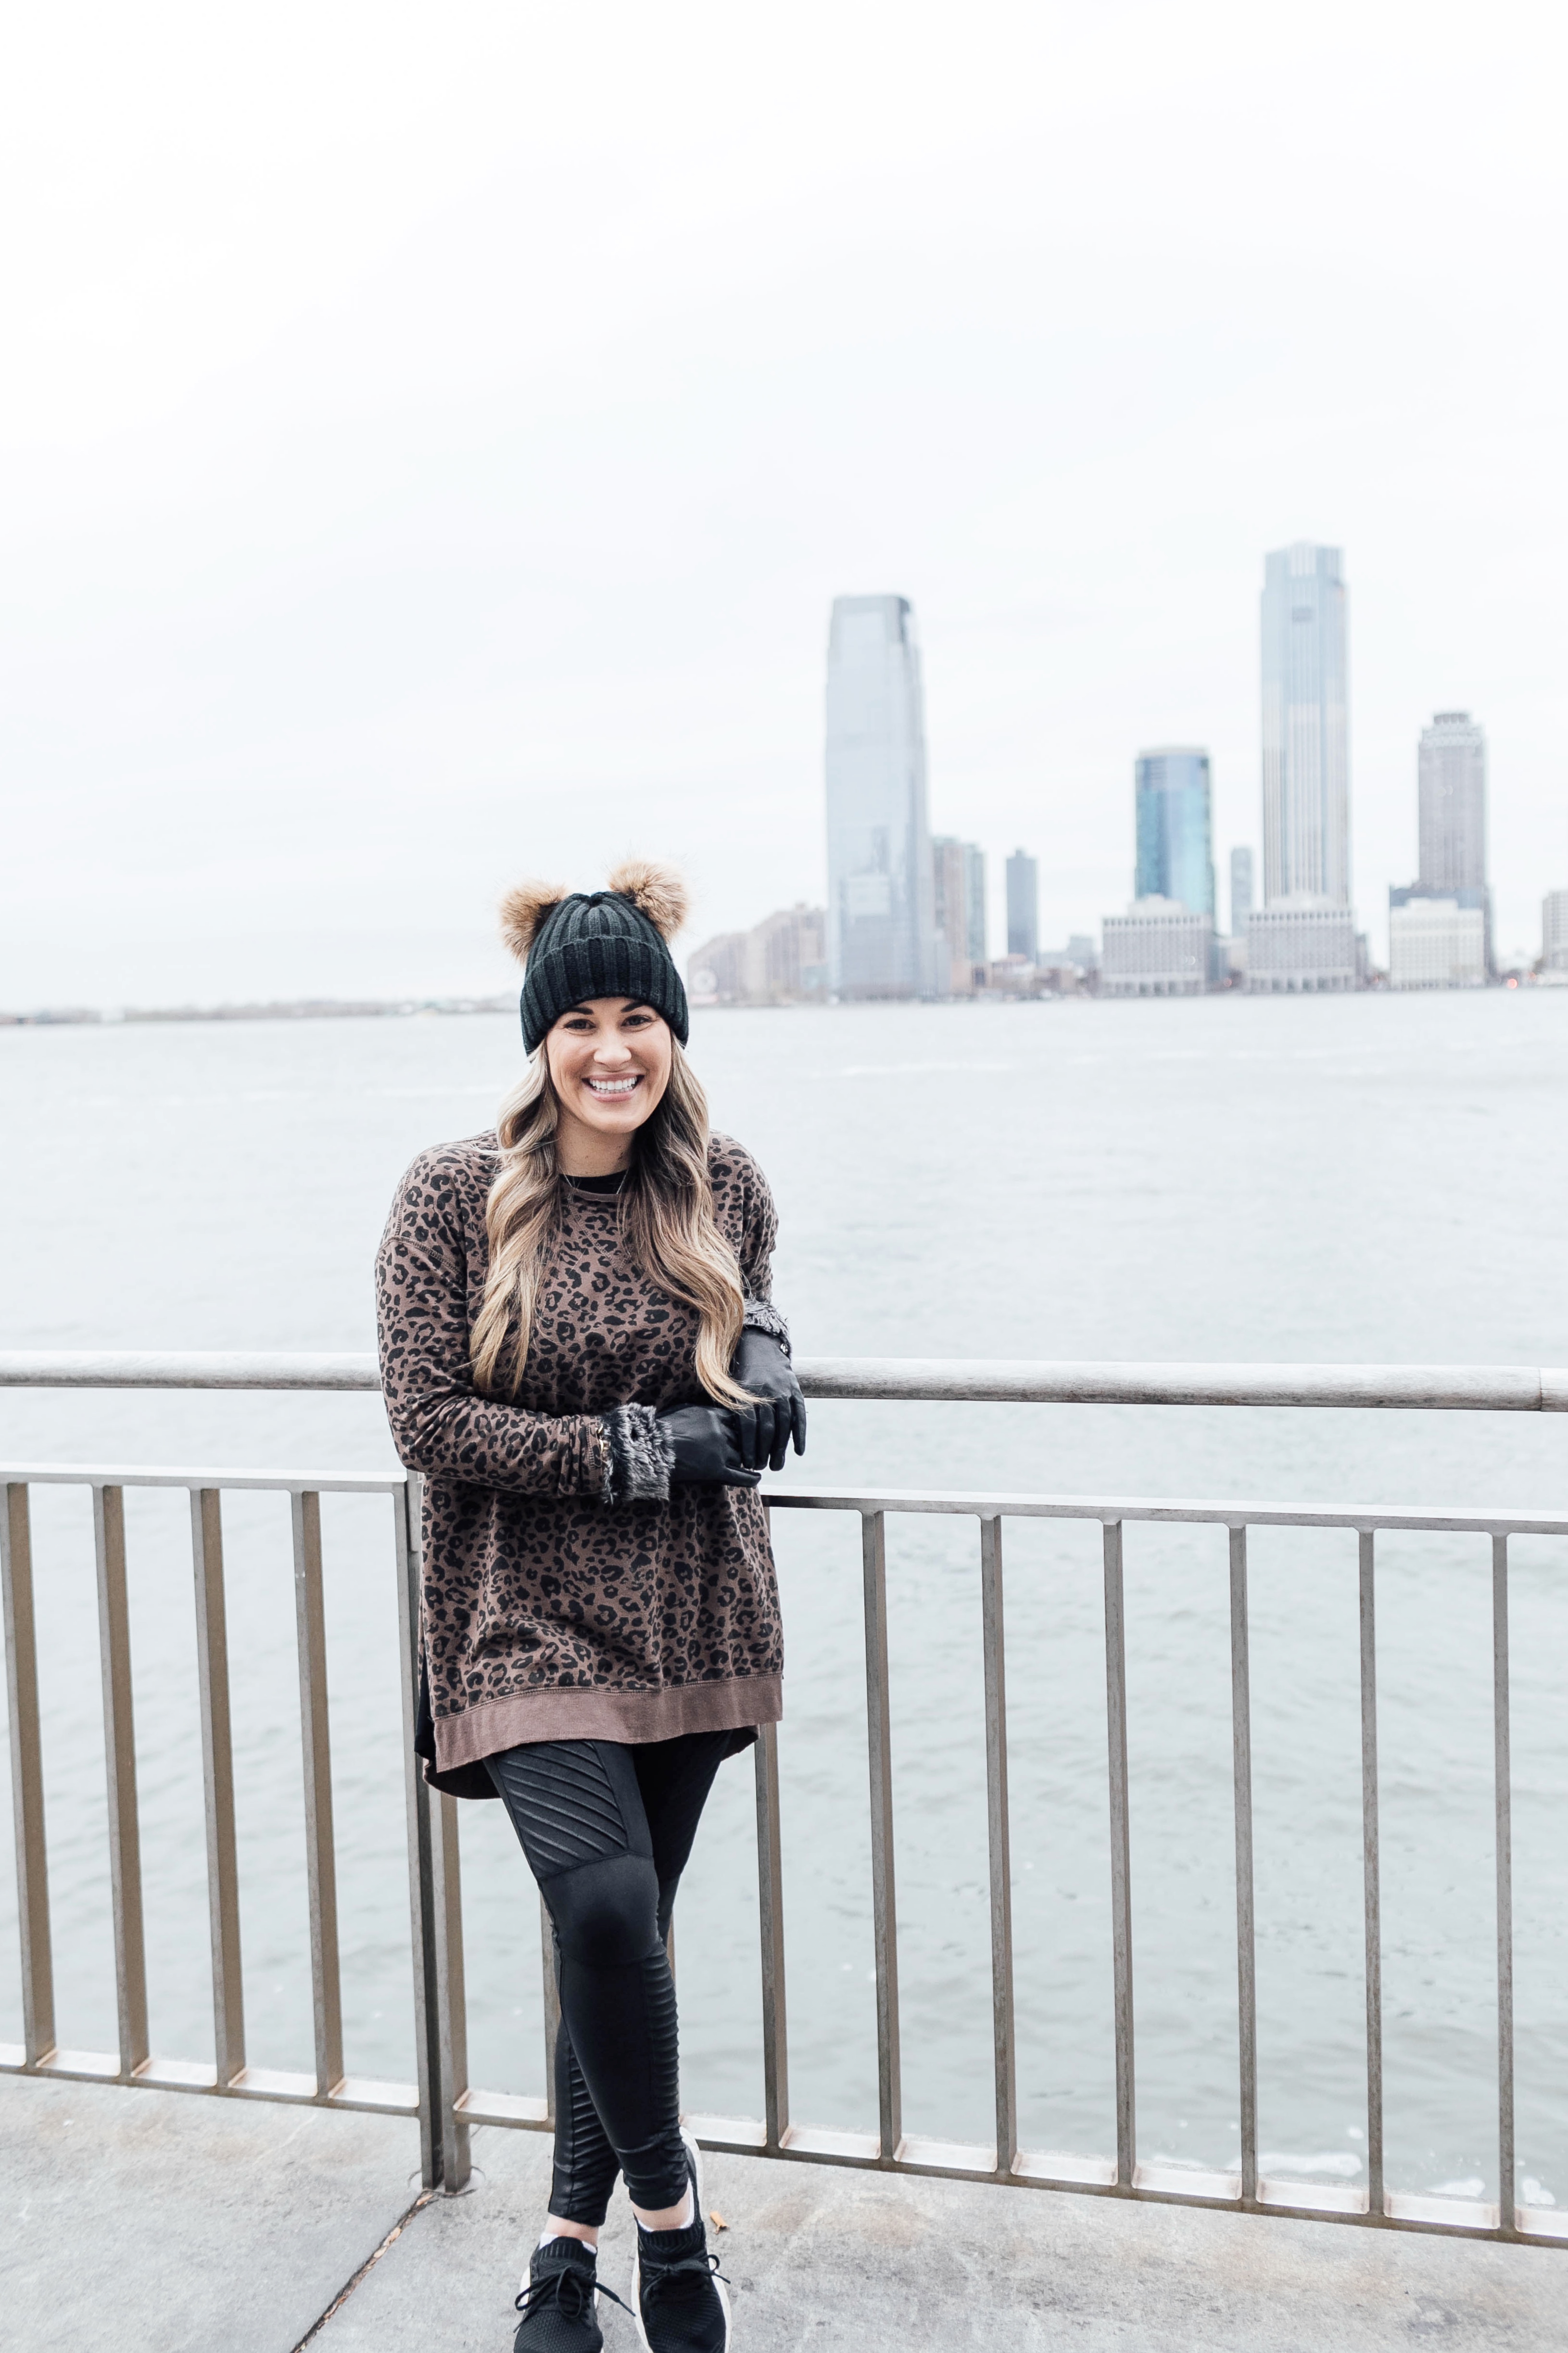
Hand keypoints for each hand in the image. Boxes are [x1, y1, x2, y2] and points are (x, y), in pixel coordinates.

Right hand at [657, 1405, 761, 1487]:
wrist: (651, 1448)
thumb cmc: (662, 1429)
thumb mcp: (684, 1410)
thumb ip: (702, 1411)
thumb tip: (709, 1410)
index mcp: (713, 1416)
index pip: (737, 1420)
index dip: (741, 1427)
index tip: (743, 1432)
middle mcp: (720, 1432)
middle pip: (741, 1438)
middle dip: (744, 1444)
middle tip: (749, 1449)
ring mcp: (719, 1452)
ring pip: (742, 1456)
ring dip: (746, 1460)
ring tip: (752, 1463)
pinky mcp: (716, 1471)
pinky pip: (740, 1476)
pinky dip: (751, 1478)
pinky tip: (756, 1478)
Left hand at [727, 1327, 806, 1472]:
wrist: (760, 1344)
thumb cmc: (738, 1372)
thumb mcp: (728, 1386)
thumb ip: (729, 1409)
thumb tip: (725, 1441)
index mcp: (746, 1392)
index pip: (748, 1425)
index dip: (748, 1446)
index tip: (747, 1464)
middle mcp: (766, 1391)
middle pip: (767, 1428)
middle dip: (763, 1451)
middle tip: (761, 1468)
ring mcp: (783, 1390)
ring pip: (784, 1424)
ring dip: (781, 1448)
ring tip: (777, 1465)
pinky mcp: (795, 1390)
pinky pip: (799, 1415)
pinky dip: (800, 1434)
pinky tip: (799, 1451)